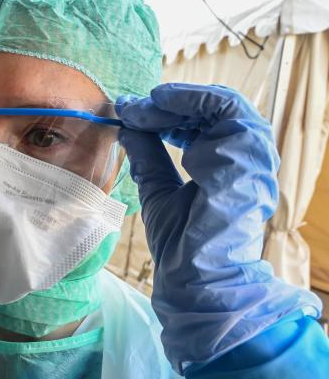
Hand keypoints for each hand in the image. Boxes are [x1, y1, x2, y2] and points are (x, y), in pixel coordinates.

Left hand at [117, 83, 318, 370]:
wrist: (195, 279)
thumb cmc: (181, 244)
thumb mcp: (157, 187)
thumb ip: (148, 156)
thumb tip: (128, 125)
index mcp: (227, 166)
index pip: (205, 124)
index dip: (168, 113)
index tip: (131, 110)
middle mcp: (244, 159)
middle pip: (213, 111)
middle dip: (170, 103)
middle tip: (132, 105)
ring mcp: (250, 158)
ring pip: (222, 105)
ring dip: (179, 99)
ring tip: (144, 104)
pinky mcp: (246, 159)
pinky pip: (225, 111)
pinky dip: (192, 101)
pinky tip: (160, 104)